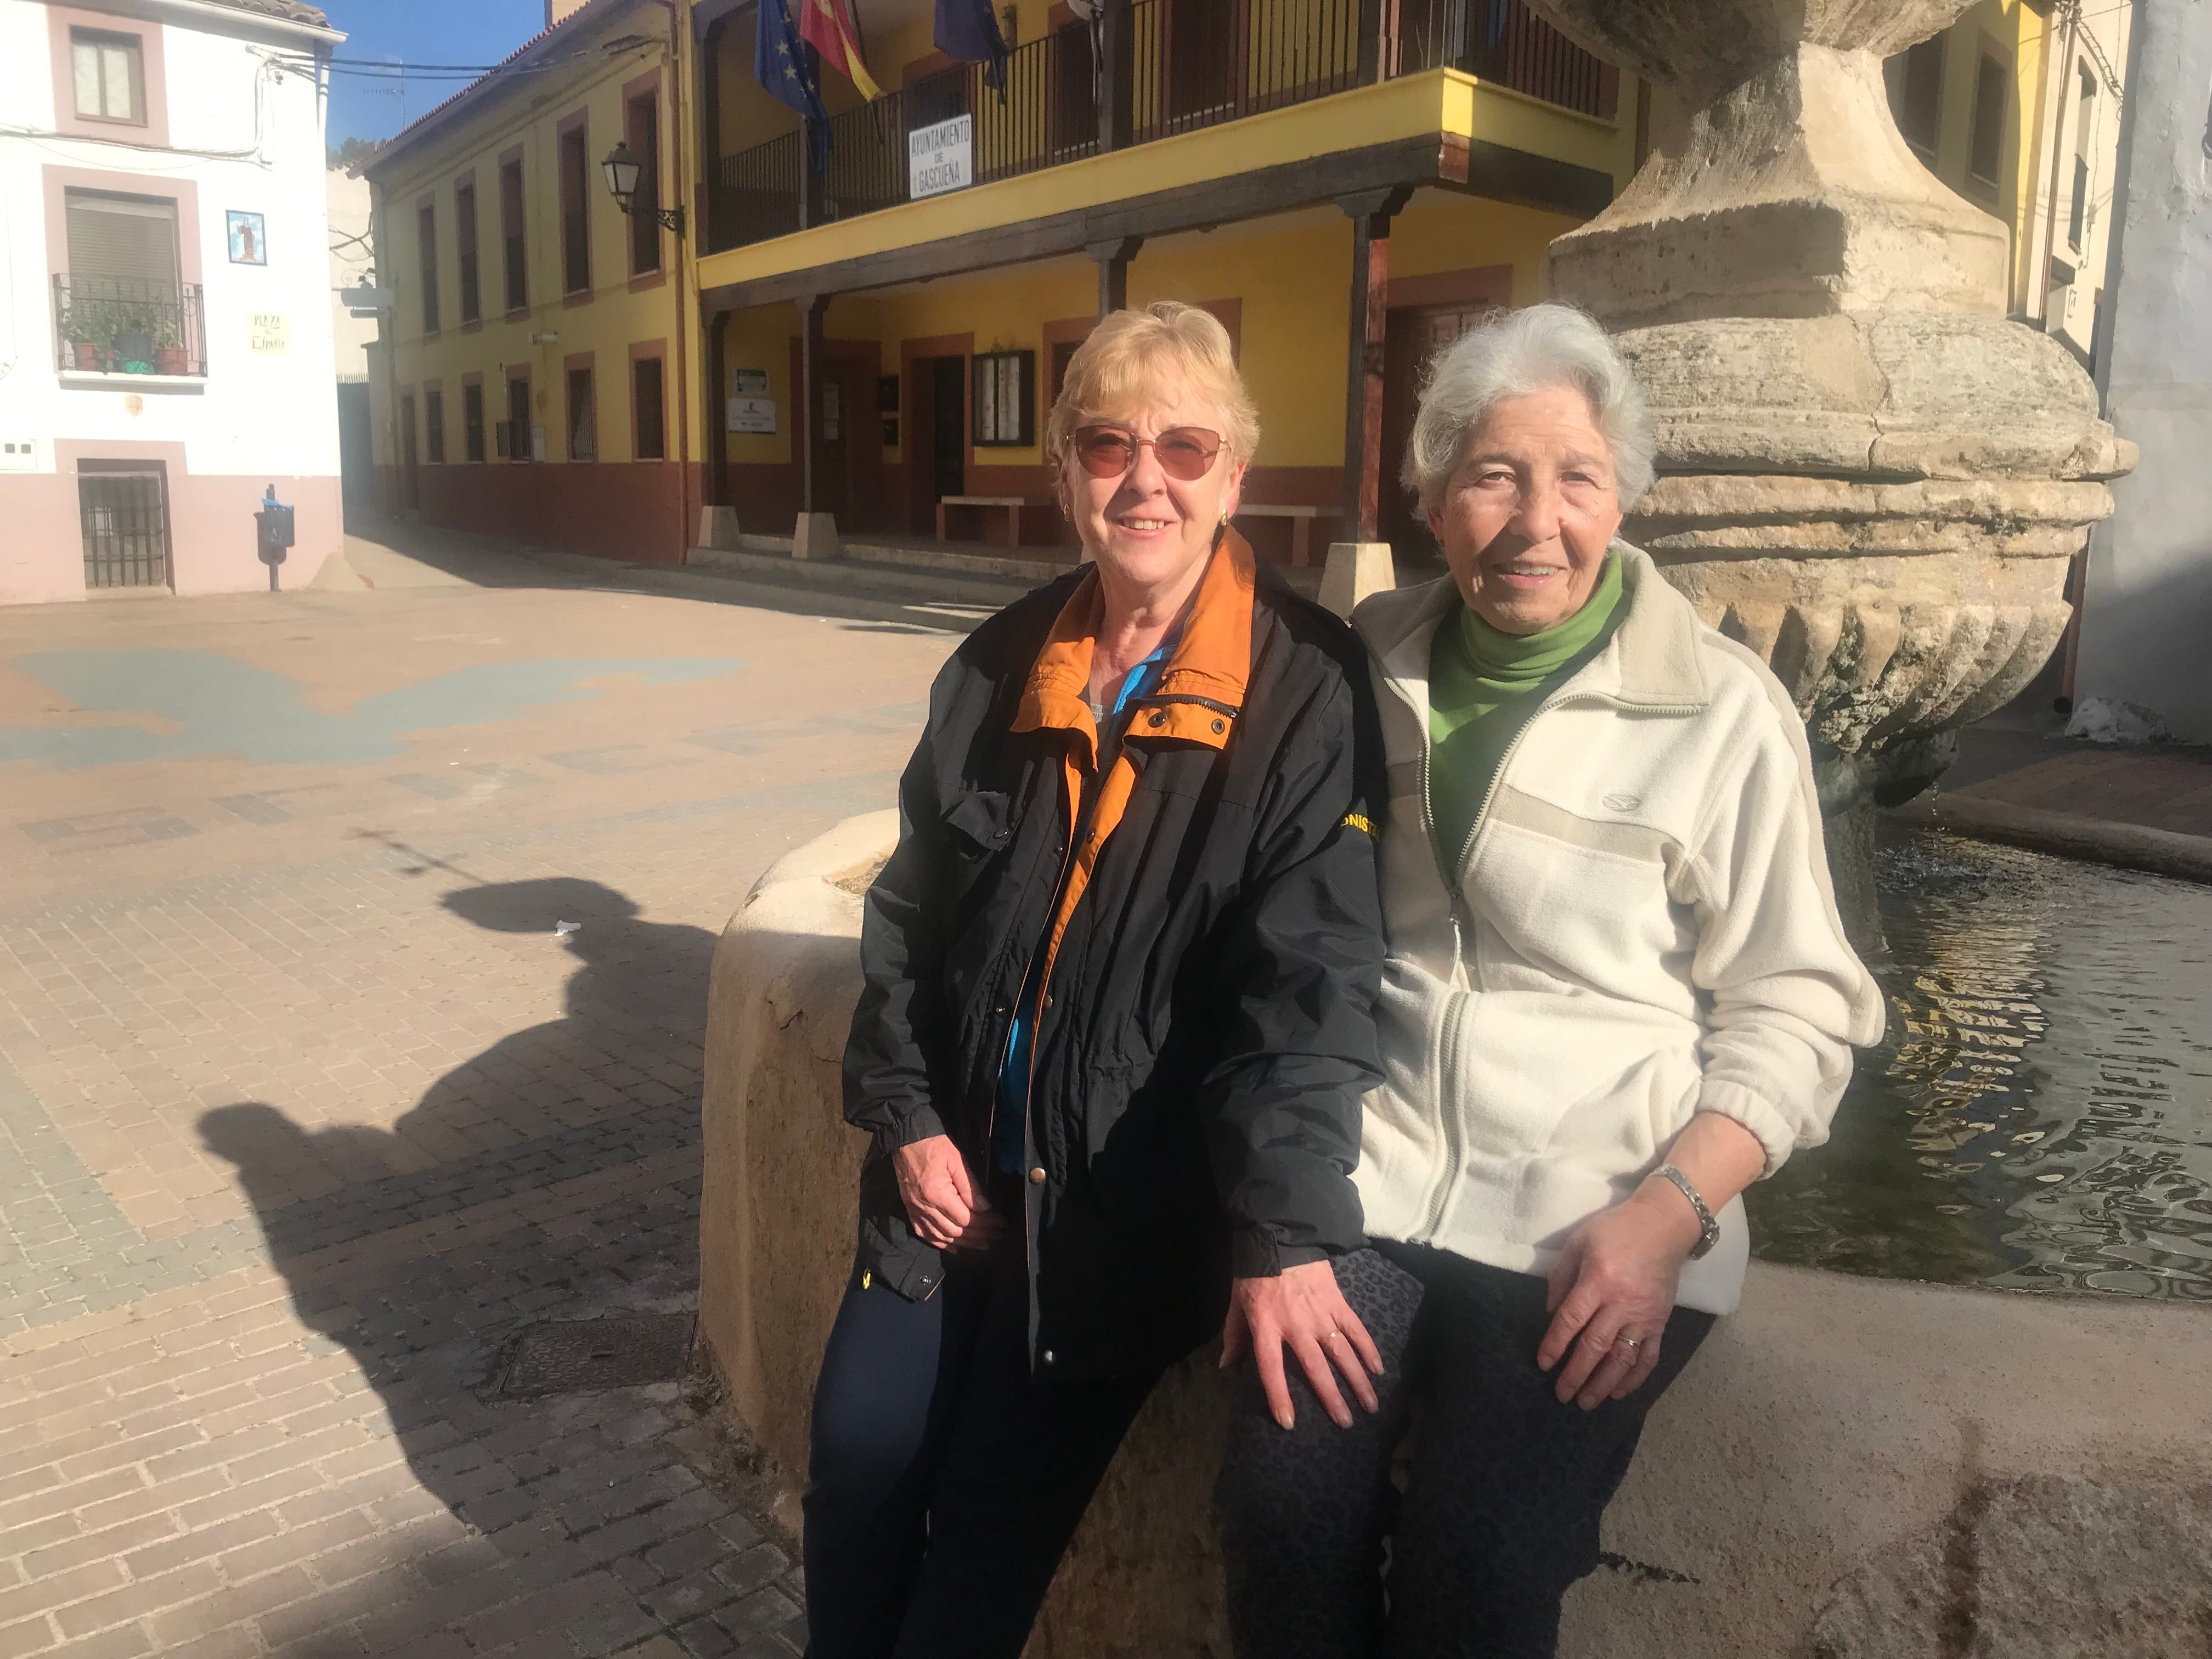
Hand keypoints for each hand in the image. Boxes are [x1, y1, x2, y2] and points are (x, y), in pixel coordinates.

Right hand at [891, 1135, 1006, 1252]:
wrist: (906, 1138)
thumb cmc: (934, 1145)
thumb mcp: (958, 1160)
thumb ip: (971, 1188)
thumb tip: (986, 1209)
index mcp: (937, 1194)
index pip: (966, 1218)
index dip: (985, 1224)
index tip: (1001, 1224)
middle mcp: (925, 1207)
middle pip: (955, 1231)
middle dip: (979, 1236)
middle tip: (997, 1236)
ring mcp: (915, 1210)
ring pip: (942, 1236)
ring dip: (964, 1243)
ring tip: (982, 1245)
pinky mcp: (910, 1210)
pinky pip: (925, 1234)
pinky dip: (940, 1243)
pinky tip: (954, 1248)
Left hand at [1220, 1260, 1381, 1430]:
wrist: (1280, 1237)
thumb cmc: (1254, 1274)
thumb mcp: (1236, 1303)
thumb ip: (1233, 1335)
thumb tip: (1226, 1366)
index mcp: (1266, 1326)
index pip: (1271, 1368)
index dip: (1279, 1396)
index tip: (1289, 1422)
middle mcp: (1295, 1325)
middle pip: (1314, 1367)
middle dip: (1331, 1397)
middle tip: (1345, 1423)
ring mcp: (1319, 1313)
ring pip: (1341, 1353)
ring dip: (1357, 1381)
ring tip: (1369, 1406)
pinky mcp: (1337, 1302)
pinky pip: (1355, 1329)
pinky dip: (1368, 1349)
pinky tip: (1377, 1369)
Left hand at [1537, 1184, 1701, 1409]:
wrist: (1664, 1225)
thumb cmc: (1615, 1230)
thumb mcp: (1579, 1242)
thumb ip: (1561, 1277)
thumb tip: (1551, 1313)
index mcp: (1598, 1280)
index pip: (1571, 1321)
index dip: (1555, 1345)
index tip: (1543, 1364)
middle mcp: (1621, 1303)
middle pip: (1595, 1347)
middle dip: (1576, 1374)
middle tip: (1562, 1395)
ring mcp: (1644, 1316)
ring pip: (1622, 1358)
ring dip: (1603, 1384)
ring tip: (1587, 1402)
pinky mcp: (1661, 1322)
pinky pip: (1649, 1356)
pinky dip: (1635, 1378)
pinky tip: (1619, 1392)